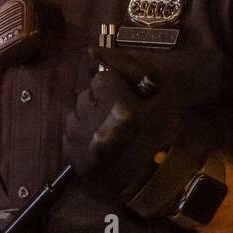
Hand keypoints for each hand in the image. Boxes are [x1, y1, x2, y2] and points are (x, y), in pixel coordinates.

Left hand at [62, 50, 181, 207]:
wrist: (152, 181)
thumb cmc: (162, 135)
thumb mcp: (160, 94)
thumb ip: (131, 66)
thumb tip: (94, 50)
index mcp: (119, 105)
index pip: (102, 78)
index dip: (115, 87)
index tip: (126, 99)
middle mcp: (93, 120)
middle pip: (87, 95)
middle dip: (101, 101)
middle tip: (118, 116)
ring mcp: (78, 138)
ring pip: (76, 112)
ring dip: (89, 116)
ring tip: (108, 130)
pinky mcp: (70, 153)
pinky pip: (70, 131)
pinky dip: (82, 133)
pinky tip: (99, 142)